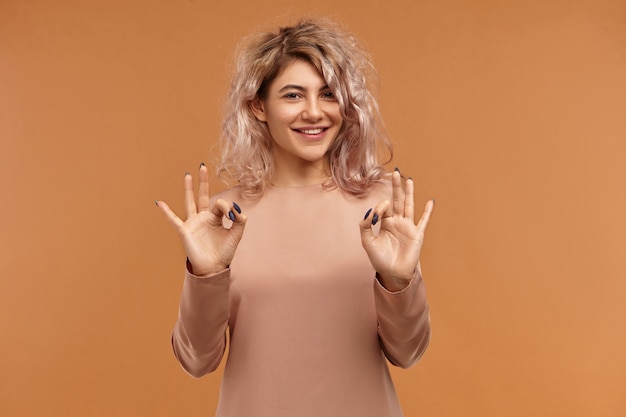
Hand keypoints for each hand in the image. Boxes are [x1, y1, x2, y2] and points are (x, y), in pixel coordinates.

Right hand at [156, 164, 246, 275]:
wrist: (213, 268)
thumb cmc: (224, 253)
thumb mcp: (236, 234)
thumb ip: (239, 220)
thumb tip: (236, 208)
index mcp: (215, 218)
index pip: (219, 203)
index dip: (227, 207)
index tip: (232, 215)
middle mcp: (203, 218)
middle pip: (202, 195)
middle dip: (203, 181)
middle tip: (202, 166)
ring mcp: (193, 223)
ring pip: (190, 202)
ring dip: (188, 188)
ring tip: (187, 175)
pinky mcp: (185, 230)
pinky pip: (174, 219)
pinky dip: (166, 211)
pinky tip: (159, 202)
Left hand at [360, 170, 433, 290]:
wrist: (392, 274)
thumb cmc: (379, 259)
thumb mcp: (367, 241)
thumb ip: (365, 225)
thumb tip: (372, 210)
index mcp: (385, 223)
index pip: (383, 207)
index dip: (380, 207)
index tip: (376, 214)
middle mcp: (397, 222)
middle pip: (397, 200)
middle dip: (396, 187)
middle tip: (396, 172)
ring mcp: (408, 227)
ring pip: (409, 206)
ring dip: (409, 193)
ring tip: (409, 180)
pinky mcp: (417, 234)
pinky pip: (423, 220)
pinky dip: (427, 211)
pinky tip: (430, 202)